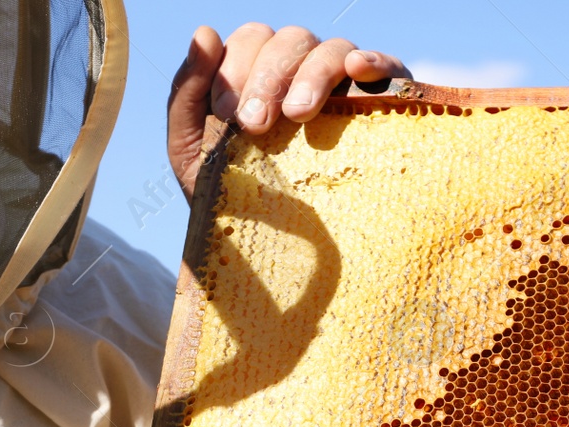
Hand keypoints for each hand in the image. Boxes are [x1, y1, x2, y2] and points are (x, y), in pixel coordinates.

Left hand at [167, 24, 409, 197]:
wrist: (270, 252)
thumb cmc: (227, 195)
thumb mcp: (190, 149)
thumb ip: (185, 93)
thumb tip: (203, 32)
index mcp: (255, 72)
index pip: (250, 41)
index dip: (236, 70)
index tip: (228, 116)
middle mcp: (298, 69)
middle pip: (289, 40)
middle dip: (268, 78)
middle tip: (256, 124)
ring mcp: (339, 83)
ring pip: (330, 49)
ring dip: (312, 74)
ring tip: (299, 115)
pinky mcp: (378, 101)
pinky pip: (383, 66)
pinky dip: (372, 60)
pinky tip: (357, 69)